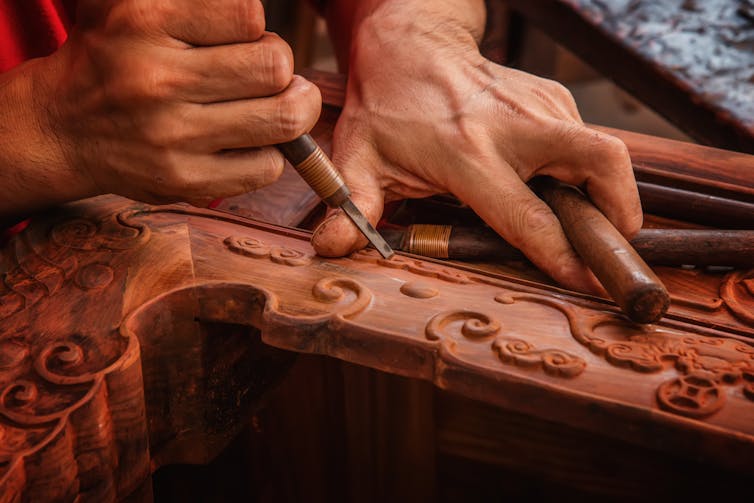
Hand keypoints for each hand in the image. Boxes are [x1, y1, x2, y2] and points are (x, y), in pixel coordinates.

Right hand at [19, 0, 320, 207]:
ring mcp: (172, 137)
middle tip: (265, 75)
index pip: (249, 15)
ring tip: (274, 104)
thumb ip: (197, 2)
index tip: (244, 41)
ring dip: (291, 110)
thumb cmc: (113, 59)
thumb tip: (256, 18)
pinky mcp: (184, 181)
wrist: (61, 129)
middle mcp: (157, 80)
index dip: (257, 30)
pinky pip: (267, 167)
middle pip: (275, 68)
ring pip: (283, 120)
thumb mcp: (134, 4)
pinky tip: (249, 142)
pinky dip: (271, 153)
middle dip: (280, 68)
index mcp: (144, 21)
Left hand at [312, 4, 641, 292]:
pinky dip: (585, 171)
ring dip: (609, 193)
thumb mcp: (357, 158)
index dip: (562, 255)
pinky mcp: (550, 96)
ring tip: (592, 226)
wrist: (409, 45)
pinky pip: (585, 139)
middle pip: (600, 163)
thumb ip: (353, 206)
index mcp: (467, 154)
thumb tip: (332, 247)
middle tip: (611, 250)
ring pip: (604, 150)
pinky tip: (558, 188)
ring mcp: (538, 106)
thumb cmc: (385, 106)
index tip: (585, 284)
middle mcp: (513, 127)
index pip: (528, 214)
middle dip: (620, 211)